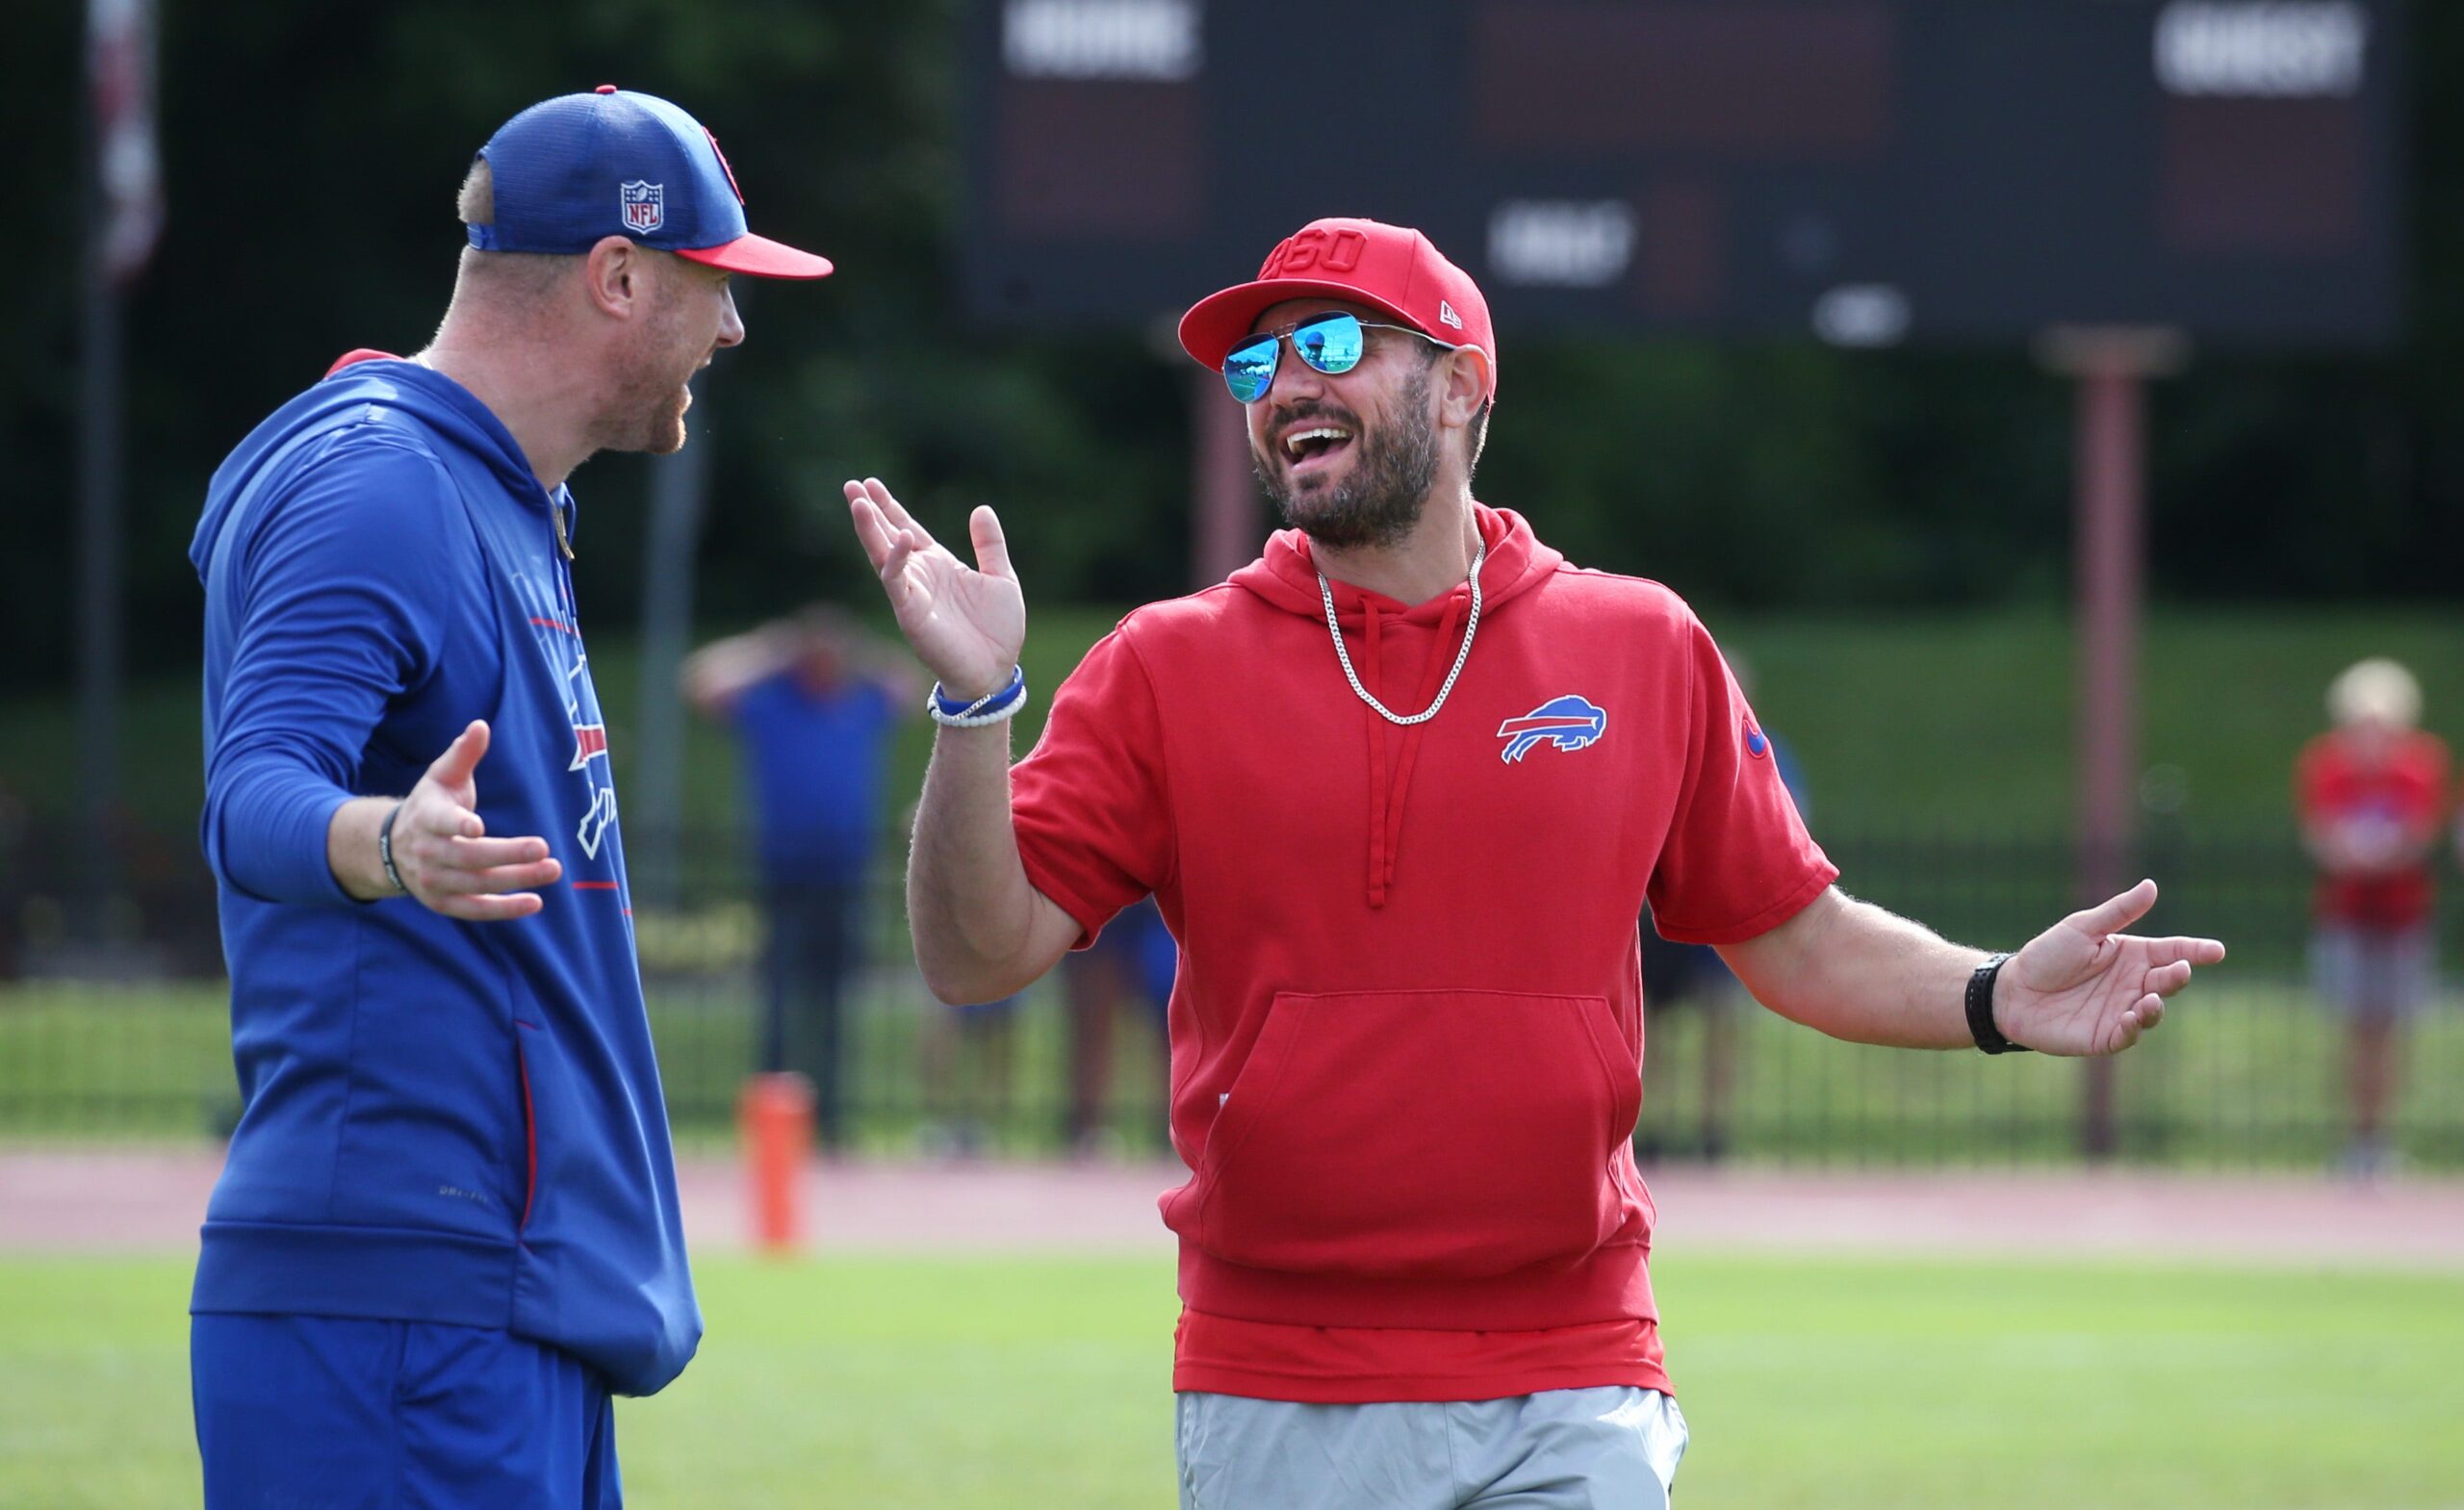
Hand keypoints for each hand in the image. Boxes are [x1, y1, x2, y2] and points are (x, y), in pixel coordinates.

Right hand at [389, 721, 561, 919]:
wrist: (391, 848)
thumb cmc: (430, 804)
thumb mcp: (440, 776)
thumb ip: (463, 754)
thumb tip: (480, 725)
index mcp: (426, 817)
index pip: (440, 821)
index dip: (458, 824)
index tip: (479, 826)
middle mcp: (427, 852)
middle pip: (469, 857)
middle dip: (507, 854)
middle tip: (544, 848)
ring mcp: (434, 881)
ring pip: (477, 884)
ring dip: (516, 880)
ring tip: (552, 870)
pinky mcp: (444, 903)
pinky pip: (475, 909)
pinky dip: (504, 910)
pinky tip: (535, 902)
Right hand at [844, 478, 1023, 700]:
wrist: (995, 672)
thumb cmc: (997, 631)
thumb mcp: (1001, 578)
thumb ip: (989, 545)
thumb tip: (981, 508)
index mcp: (938, 565)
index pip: (907, 529)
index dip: (890, 507)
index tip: (871, 483)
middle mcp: (920, 576)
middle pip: (886, 537)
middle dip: (869, 512)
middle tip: (850, 485)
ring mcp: (912, 594)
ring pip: (882, 556)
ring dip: (869, 530)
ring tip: (858, 502)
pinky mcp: (911, 613)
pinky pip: (897, 582)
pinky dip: (895, 560)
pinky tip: (898, 538)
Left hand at [1998, 880, 2225, 1055]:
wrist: (2012, 991)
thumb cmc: (2046, 956)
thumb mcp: (2082, 928)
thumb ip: (2118, 912)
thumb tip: (2152, 886)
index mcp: (2132, 955)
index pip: (2173, 951)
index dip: (2196, 950)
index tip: (2218, 951)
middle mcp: (2133, 983)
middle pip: (2168, 981)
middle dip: (2178, 976)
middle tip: (2179, 970)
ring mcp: (2122, 1010)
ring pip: (2153, 1011)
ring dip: (2156, 1005)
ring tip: (2150, 998)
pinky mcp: (2106, 1036)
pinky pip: (2129, 1035)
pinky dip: (2134, 1028)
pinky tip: (2130, 1018)